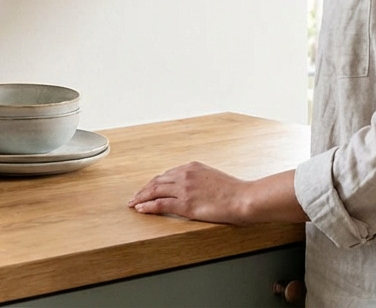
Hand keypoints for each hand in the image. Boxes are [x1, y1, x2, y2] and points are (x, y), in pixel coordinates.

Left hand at [129, 161, 249, 223]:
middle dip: (143, 189)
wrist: (242, 197)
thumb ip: (199, 179)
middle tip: (134, 197)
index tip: (147, 188)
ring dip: (141, 197)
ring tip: (133, 203)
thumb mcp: (212, 177)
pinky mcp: (185, 204)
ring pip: (155, 191)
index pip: (166, 174)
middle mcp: (185, 174)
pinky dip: (148, 206)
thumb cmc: (233, 191)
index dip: (154, 183)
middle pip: (157, 181)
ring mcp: (184, 188)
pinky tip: (141, 209)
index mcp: (192, 166)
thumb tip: (192, 187)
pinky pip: (160, 204)